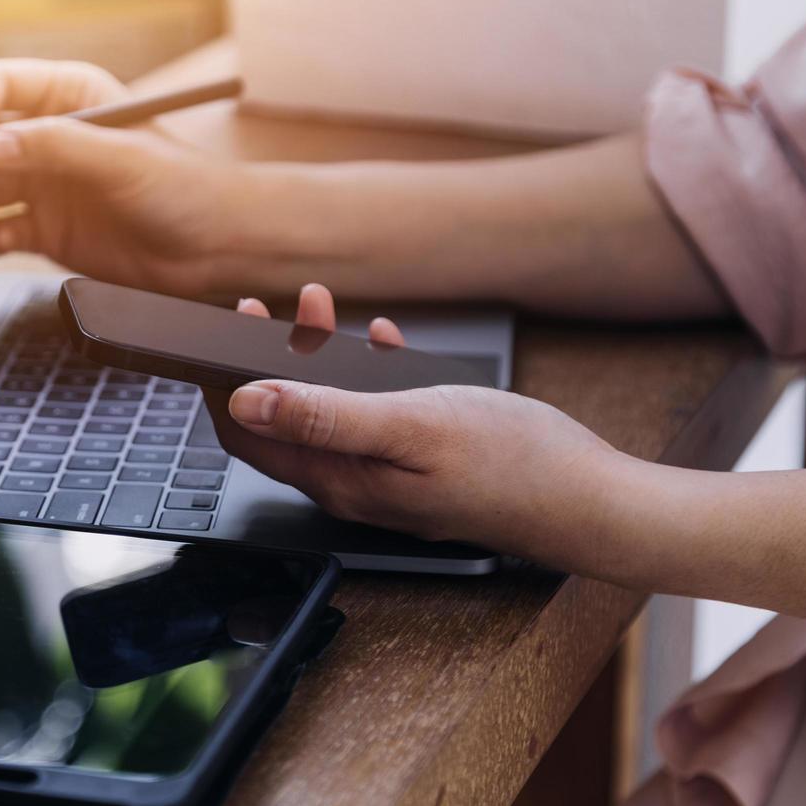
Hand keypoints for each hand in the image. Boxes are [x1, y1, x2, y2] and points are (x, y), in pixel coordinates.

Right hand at [0, 59, 240, 296]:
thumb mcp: (123, 159)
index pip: (0, 86)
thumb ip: (56, 147)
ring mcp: (48, 185)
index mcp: (72, 98)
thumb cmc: (187, 188)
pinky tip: (4, 240)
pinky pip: (1, 228)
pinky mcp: (49, 230)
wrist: (218, 248)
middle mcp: (53, 138)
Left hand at [208, 284, 624, 556]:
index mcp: (340, 479)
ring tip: (321, 306)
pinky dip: (365, 373)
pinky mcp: (418, 462)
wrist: (588, 499)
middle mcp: (354, 483)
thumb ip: (326, 417)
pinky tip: (383, 342)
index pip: (248, 439)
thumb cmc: (512, 465)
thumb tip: (246, 403)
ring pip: (325, 412)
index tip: (217, 335)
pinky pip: (371, 414)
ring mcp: (387, 474)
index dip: (221, 386)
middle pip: (281, 422)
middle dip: (266, 360)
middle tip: (272, 307)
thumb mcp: (412, 425)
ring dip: (315, 358)